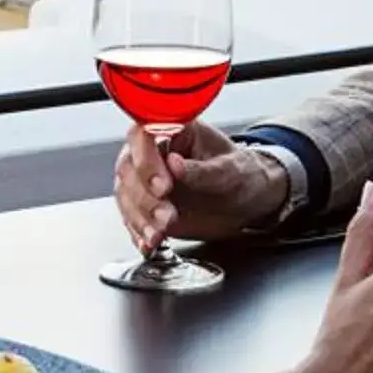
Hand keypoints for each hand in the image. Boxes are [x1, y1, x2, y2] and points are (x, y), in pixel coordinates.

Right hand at [114, 121, 289, 251]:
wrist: (247, 201)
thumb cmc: (242, 175)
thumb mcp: (232, 171)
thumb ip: (203, 169)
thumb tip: (175, 164)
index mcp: (175, 129)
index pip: (144, 135)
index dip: (146, 159)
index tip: (164, 186)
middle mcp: (155, 151)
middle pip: (128, 167)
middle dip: (144, 196)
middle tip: (168, 216)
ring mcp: (147, 178)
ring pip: (125, 194)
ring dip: (139, 217)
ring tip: (159, 235)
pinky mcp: (147, 204)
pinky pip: (131, 216)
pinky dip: (138, 232)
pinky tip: (149, 243)